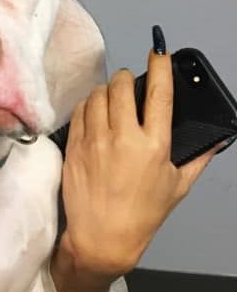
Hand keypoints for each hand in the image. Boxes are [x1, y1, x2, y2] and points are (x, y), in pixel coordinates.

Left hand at [53, 50, 215, 291]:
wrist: (102, 238)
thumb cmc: (143, 214)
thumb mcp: (177, 186)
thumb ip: (198, 158)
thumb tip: (216, 140)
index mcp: (154, 144)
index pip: (159, 92)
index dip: (159, 66)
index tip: (158, 53)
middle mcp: (123, 137)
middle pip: (121, 86)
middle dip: (126, 79)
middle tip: (128, 85)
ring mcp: (95, 140)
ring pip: (97, 95)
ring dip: (105, 90)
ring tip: (110, 99)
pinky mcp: (74, 146)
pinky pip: (79, 111)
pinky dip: (87, 106)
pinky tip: (93, 113)